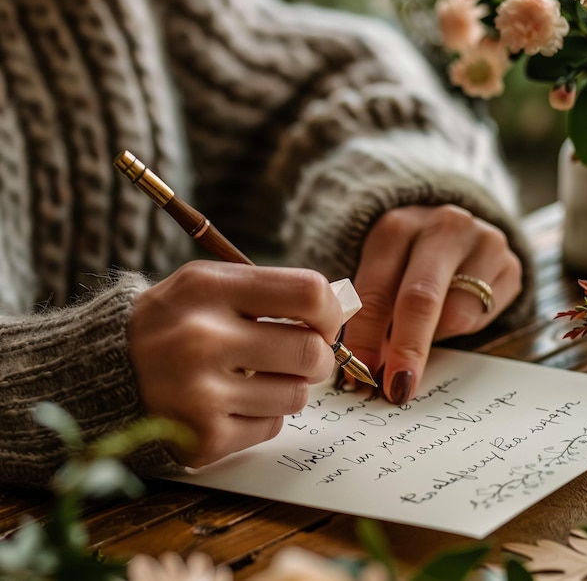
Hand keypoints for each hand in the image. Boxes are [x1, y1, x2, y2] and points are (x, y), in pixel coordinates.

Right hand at [128, 261, 342, 467]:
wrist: (110, 367)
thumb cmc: (175, 320)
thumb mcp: (209, 284)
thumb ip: (271, 290)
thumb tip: (339, 310)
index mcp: (209, 289)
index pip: (308, 293)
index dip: (330, 312)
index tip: (324, 323)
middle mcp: (202, 340)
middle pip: (311, 352)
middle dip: (320, 357)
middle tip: (304, 356)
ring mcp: (200, 394)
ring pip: (297, 395)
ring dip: (290, 386)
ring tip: (257, 375)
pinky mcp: (203, 439)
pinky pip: (271, 427)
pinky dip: (263, 414)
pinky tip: (232, 401)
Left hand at [343, 204, 522, 403]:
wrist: (452, 229)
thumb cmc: (405, 258)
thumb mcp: (381, 272)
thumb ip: (374, 314)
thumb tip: (368, 369)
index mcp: (396, 228)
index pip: (376, 291)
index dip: (366, 339)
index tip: (359, 377)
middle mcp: (442, 228)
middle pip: (421, 299)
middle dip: (406, 350)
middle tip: (395, 388)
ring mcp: (483, 243)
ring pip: (456, 314)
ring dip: (433, 337)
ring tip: (426, 325)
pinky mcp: (511, 265)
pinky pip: (481, 316)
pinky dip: (460, 327)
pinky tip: (453, 310)